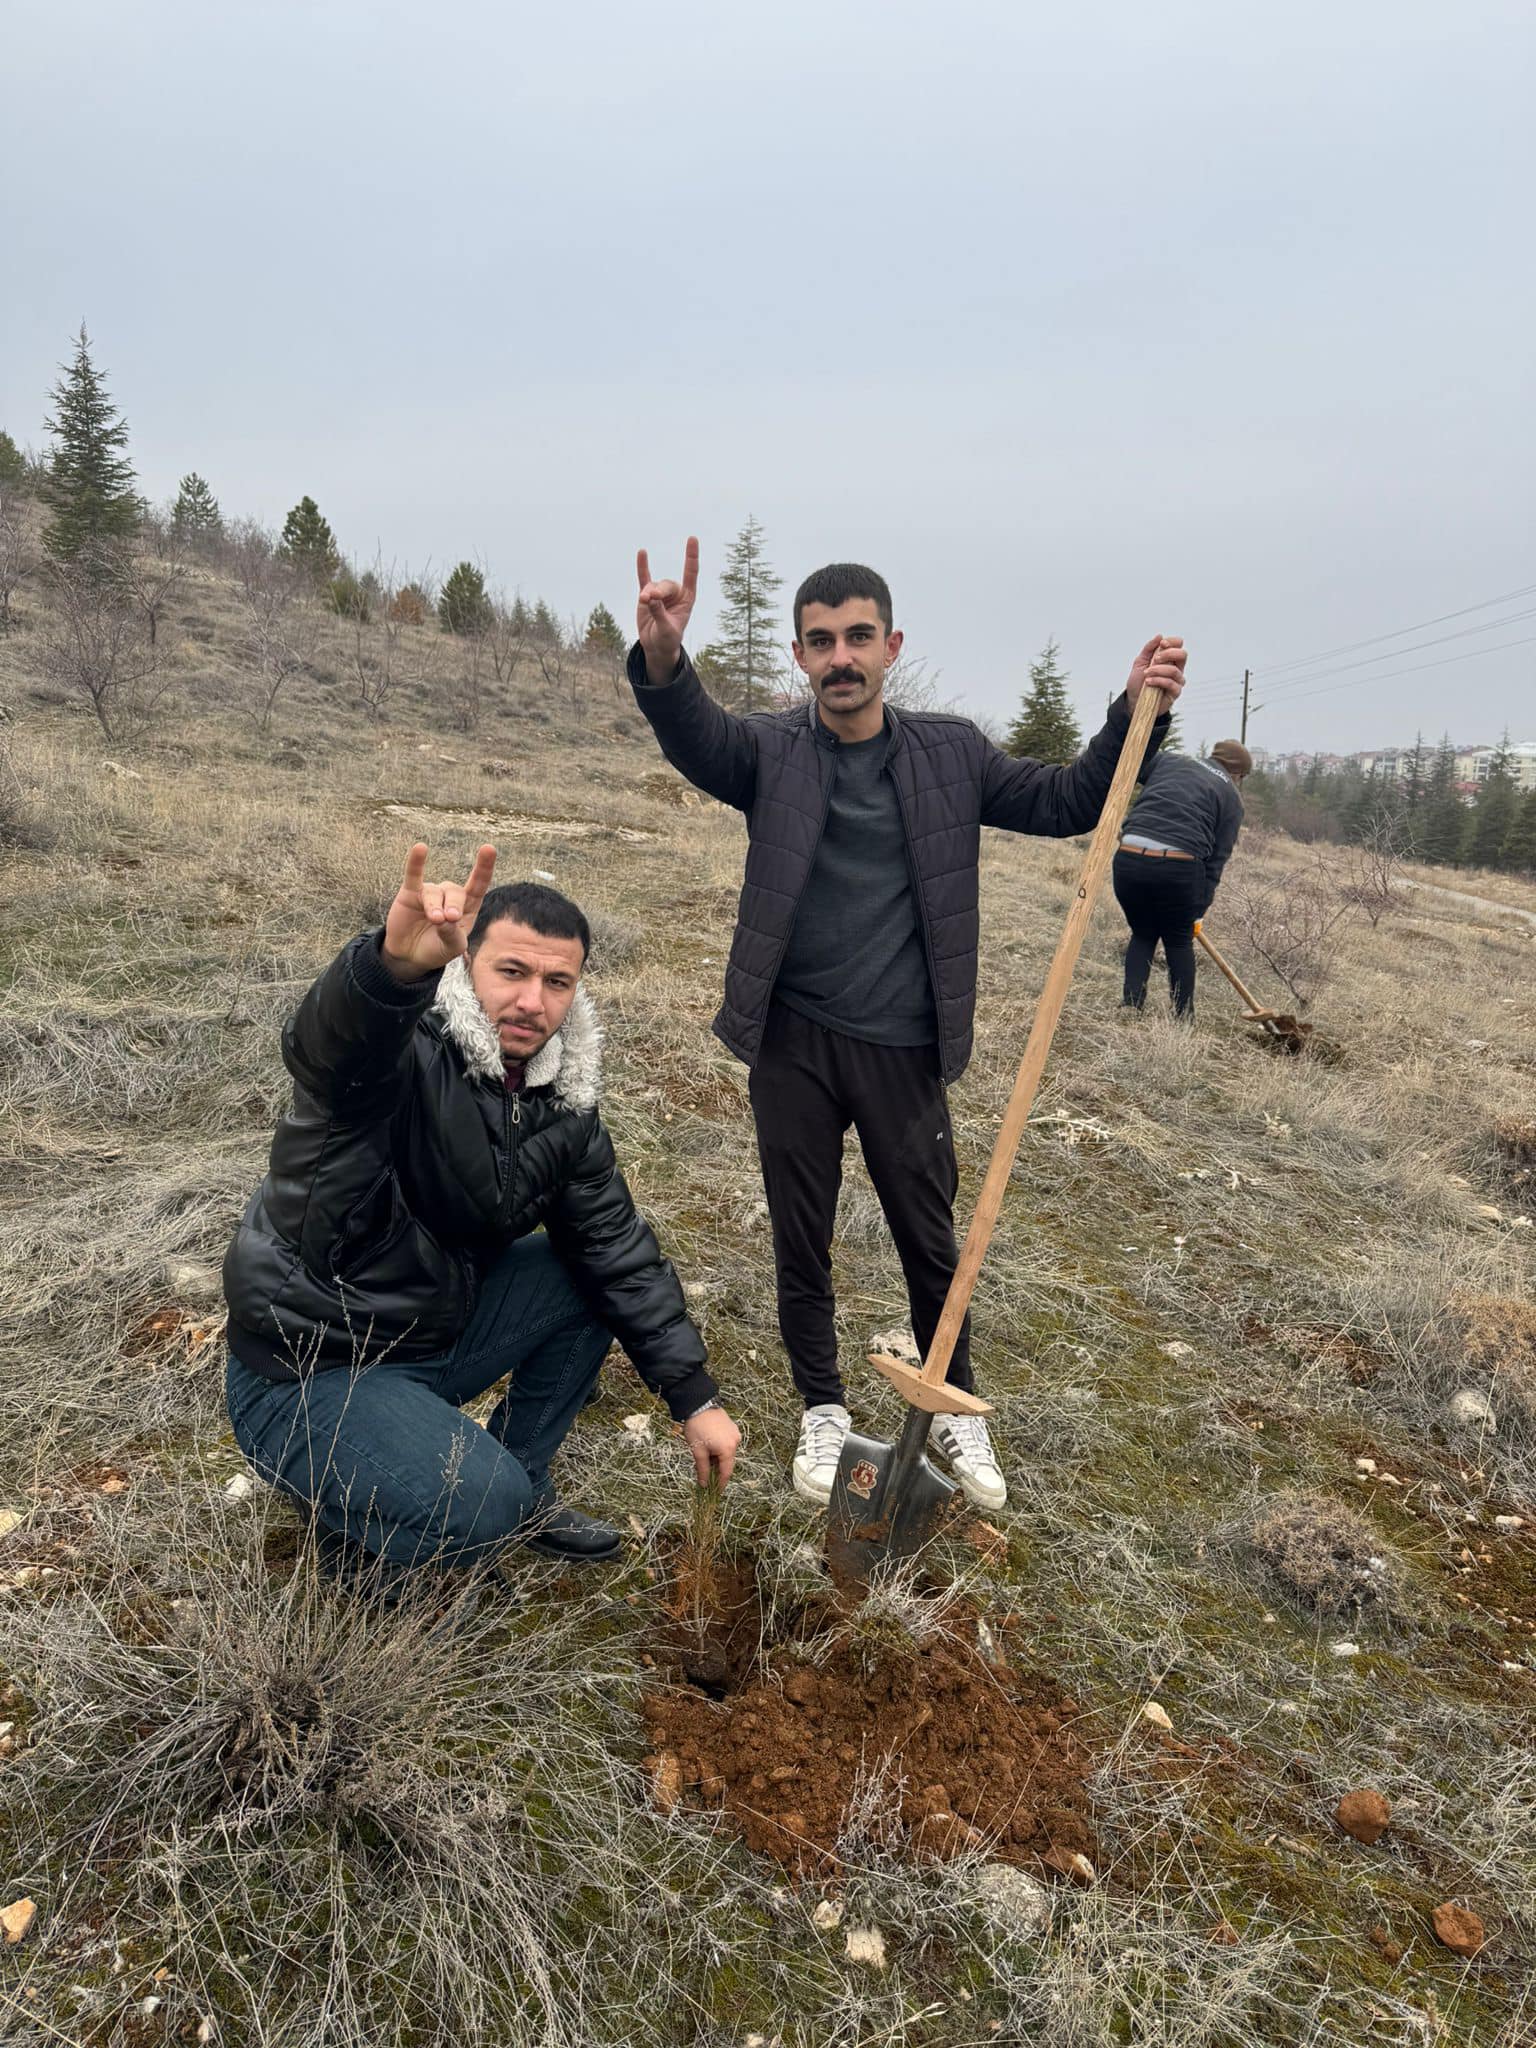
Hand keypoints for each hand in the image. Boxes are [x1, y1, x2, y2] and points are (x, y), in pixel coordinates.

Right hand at [381, 840, 496, 980]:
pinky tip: (420, 848)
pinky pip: (413, 875)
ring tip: (435, 919)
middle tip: (450, 919)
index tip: (489, 849)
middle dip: (454, 905)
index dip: (484, 868)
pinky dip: (416, 862)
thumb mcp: (451, 948)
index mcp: (467, 908)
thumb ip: (452, 934)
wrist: (410, 956)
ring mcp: (430, 893)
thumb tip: (446, 918)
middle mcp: (449, 897)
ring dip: (435, 905)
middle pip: (456, 892)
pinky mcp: (410, 893)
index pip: (478, 885)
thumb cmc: (436, 950)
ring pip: (434, 892)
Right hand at [636, 536, 699, 684]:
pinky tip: (642, 553)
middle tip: (650, 600)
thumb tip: (650, 599)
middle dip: (658, 592)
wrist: (656, 646)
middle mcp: (675, 593)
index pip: (691, 574)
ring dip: (647, 594)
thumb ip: (659, 614)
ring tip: (644, 603)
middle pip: (667, 584)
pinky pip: (644, 579)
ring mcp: (660, 593)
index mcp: (687, 598)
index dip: (691, 557)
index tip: (692, 539)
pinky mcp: (646, 596)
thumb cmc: (667, 639)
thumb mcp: (667, 630)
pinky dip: (642, 567)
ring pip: (653, 586)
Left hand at [683, 1404, 739, 1487]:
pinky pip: (727, 1444)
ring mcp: (735, 1434)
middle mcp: (735, 1442)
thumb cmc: (697, 1428)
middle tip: (704, 1474)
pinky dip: (719, 1449)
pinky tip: (708, 1447)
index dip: (720, 1484)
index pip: (726, 1472)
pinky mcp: (732, 1428)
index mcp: (728, 1449)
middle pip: (727, 1463)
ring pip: (726, 1453)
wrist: (698, 1404)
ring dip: (716, 1459)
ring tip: (703, 1457)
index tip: (715, 1492)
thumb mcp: (698, 1451)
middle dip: (716, 1470)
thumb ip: (702, 1470)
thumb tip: (704, 1484)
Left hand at [1126, 634, 1185, 706]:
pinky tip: (1149, 682)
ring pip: (1174, 670)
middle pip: (1183, 655)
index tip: (1162, 643)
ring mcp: (1177, 680)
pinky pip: (1171, 683)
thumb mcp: (1140, 662)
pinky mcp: (1175, 692)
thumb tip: (1159, 635)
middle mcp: (1176, 668)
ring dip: (1158, 670)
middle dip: (1168, 654)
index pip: (1178, 645)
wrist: (1134, 700)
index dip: (1172, 642)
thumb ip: (1149, 648)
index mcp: (1169, 658)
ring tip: (1146, 674)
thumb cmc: (1139, 681)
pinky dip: (1158, 680)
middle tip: (1155, 659)